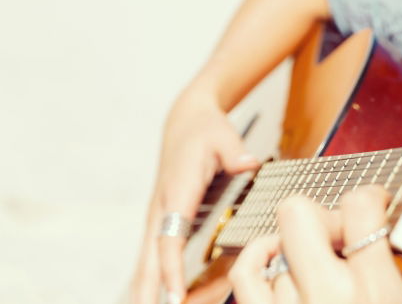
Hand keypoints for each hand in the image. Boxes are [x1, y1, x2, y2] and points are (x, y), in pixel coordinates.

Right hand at [129, 86, 259, 303]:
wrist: (185, 121)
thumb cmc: (205, 130)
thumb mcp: (223, 136)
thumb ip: (235, 153)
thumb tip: (248, 164)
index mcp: (177, 193)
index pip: (169, 238)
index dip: (171, 269)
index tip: (173, 296)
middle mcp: (162, 210)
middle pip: (149, 261)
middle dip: (151, 293)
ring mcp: (159, 218)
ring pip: (147, 264)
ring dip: (151, 291)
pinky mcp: (163, 222)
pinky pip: (157, 257)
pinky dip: (158, 280)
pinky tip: (167, 300)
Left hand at [229, 186, 401, 303]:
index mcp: (375, 289)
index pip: (360, 206)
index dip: (370, 197)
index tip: (373, 204)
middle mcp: (327, 295)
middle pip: (298, 213)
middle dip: (321, 215)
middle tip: (340, 234)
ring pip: (276, 246)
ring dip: (297, 251)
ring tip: (318, 267)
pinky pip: (245, 273)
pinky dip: (258, 257)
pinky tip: (278, 261)